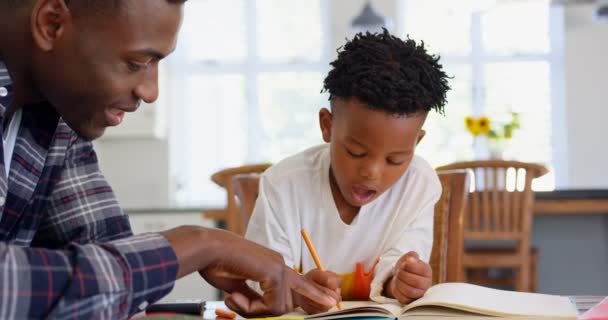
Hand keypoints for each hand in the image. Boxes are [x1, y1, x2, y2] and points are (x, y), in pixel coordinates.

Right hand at [162, 226, 336, 316]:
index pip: (299, 286)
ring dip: (255, 310)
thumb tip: (262, 309)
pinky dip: (253, 308)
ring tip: (233, 299)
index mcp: (273, 265)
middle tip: (261, 303)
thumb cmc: (216, 264)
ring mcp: (279, 267)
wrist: (207, 248)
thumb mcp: (239, 286)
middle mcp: (280, 264)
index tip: (328, 302)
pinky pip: (273, 305)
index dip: (312, 298)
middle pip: (298, 297)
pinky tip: (234, 296)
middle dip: (287, 306)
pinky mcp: (273, 272)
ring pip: (283, 306)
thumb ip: (254, 297)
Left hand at [383, 251, 431, 304]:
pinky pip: (403, 298)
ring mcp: (419, 293)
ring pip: (410, 291)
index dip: (410, 266)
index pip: (422, 270)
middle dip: (403, 275)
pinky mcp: (410, 300)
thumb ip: (411, 256)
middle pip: (417, 282)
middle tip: (399, 271)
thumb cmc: (406, 266)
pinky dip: (396, 290)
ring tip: (396, 277)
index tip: (404, 263)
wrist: (400, 276)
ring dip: (399, 283)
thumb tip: (410, 259)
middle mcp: (426, 284)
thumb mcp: (409, 258)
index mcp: (427, 271)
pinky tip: (396, 284)